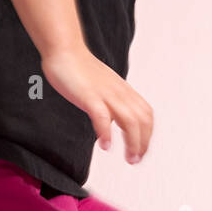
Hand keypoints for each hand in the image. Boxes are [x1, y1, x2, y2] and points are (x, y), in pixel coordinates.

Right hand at [41, 44, 152, 163]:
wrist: (64, 50)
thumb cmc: (79, 69)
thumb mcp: (102, 88)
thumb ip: (110, 104)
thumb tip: (112, 122)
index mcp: (123, 91)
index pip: (146, 114)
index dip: (147, 135)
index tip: (141, 151)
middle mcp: (119, 93)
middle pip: (142, 120)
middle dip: (143, 143)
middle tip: (135, 160)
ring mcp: (105, 94)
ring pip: (130, 120)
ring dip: (132, 142)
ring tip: (128, 158)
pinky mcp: (89, 95)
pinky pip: (102, 116)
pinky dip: (106, 133)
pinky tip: (105, 145)